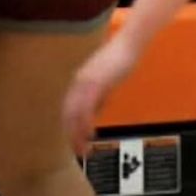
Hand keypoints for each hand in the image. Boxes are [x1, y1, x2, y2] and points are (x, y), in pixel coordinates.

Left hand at [64, 29, 139, 155]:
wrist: (128, 43)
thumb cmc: (120, 59)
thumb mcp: (106, 79)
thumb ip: (98, 94)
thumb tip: (95, 111)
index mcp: (79, 79)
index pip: (68, 108)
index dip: (70, 127)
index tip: (74, 141)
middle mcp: (78, 81)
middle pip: (67, 114)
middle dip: (71, 135)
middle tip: (77, 151)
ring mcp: (85, 82)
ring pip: (74, 114)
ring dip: (77, 134)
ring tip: (83, 149)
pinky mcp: (95, 83)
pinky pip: (86, 108)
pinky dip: (86, 124)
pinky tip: (91, 135)